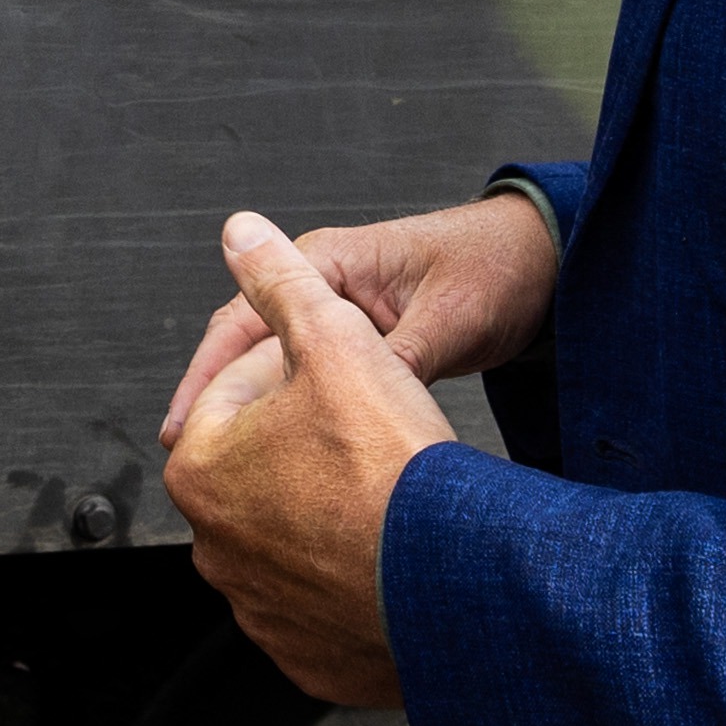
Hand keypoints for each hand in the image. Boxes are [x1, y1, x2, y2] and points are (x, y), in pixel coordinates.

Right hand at [156, 188, 557, 432]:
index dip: (208, 373)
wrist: (541, 261)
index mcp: (331, 261)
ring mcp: (346, 317)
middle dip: (214, 400)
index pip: (246, 314)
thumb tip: (357, 401)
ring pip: (279, 367)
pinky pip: (317, 382)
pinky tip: (286, 451)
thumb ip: (397, 357)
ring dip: (251, 410)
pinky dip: (294, 413)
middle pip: (248, 344)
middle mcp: (328, 286)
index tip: (184, 421)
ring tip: (227, 463)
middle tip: (186, 456)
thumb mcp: (448, 317)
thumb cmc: (496, 267)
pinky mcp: (369, 345)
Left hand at [161, 211, 464, 705]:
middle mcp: (213, 546)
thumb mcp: (335, 338)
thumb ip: (279, 280)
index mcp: (199, 466)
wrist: (457, 582)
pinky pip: (325, 600)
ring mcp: (257, 608)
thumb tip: (241, 235)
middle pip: (266, 464)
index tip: (348, 373)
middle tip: (374, 432)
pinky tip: (390, 549)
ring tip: (387, 491)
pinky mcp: (306, 654)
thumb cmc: (394, 467)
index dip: (303, 366)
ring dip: (332, 507)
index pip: (242, 390)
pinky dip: (353, 576)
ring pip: (295, 530)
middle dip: (311, 439)